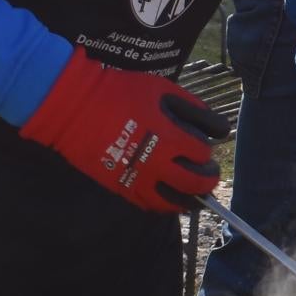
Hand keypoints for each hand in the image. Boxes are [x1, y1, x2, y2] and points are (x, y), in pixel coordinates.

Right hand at [17, 52, 223, 210]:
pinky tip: (167, 193)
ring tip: (193, 192)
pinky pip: (150, 205)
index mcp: (170, 138)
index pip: (202, 154)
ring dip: (189, 198)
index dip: (207, 152)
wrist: (74, 107)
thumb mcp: (162, 90)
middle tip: (207, 174)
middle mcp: (157, 163)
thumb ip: (193, 108)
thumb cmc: (120, 92)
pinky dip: (163, 203)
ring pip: (174, 202)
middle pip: (195, 184)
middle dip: (207, 181)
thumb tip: (220, 128)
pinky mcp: (121, 187)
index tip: (204, 148)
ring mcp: (138, 179)